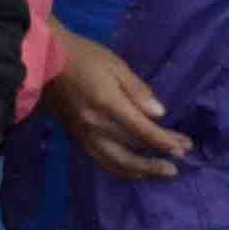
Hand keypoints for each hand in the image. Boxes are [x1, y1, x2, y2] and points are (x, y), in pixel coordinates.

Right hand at [43, 32, 192, 180]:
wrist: (45, 59)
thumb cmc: (84, 56)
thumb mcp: (116, 65)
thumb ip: (138, 91)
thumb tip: (160, 114)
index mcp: (107, 104)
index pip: (142, 131)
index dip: (164, 142)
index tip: (183, 146)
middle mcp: (94, 126)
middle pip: (130, 154)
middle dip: (155, 163)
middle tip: (177, 167)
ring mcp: (83, 135)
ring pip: (114, 163)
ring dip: (140, 171)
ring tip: (160, 173)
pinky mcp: (76, 137)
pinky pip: (101, 160)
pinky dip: (120, 169)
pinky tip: (133, 170)